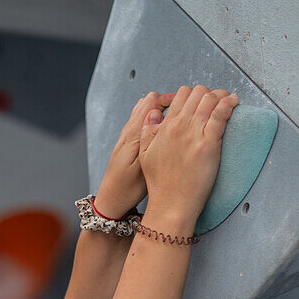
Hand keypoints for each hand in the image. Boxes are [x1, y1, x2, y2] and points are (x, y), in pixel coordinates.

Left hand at [94, 92, 177, 219]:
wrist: (112, 198)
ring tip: (175, 117)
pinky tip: (162, 129)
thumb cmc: (128, 187)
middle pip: (149, 101)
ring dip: (160, 108)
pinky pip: (142, 120)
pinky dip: (153, 117)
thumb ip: (152, 140)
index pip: (153, 102)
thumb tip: (165, 118)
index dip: (171, 99)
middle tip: (183, 109)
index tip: (186, 105)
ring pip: (145, 109)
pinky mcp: (128, 142)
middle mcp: (129, 130)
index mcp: (134, 133)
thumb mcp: (143, 166)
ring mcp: (127, 135)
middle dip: (167, 100)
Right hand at [139, 85, 238, 221]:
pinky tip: (234, 102)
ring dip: (222, 95)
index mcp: (166, 126)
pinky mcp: (208, 145)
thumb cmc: (160, 184)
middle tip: (216, 100)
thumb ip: (148, 132)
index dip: (194, 93)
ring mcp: (195, 134)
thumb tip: (154, 114)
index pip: (182, 94)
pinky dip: (229, 104)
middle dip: (209, 92)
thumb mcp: (145, 155)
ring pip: (211, 100)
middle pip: (198, 93)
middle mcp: (180, 126)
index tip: (201, 100)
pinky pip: (221, 115)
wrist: (171, 204)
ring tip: (228, 99)